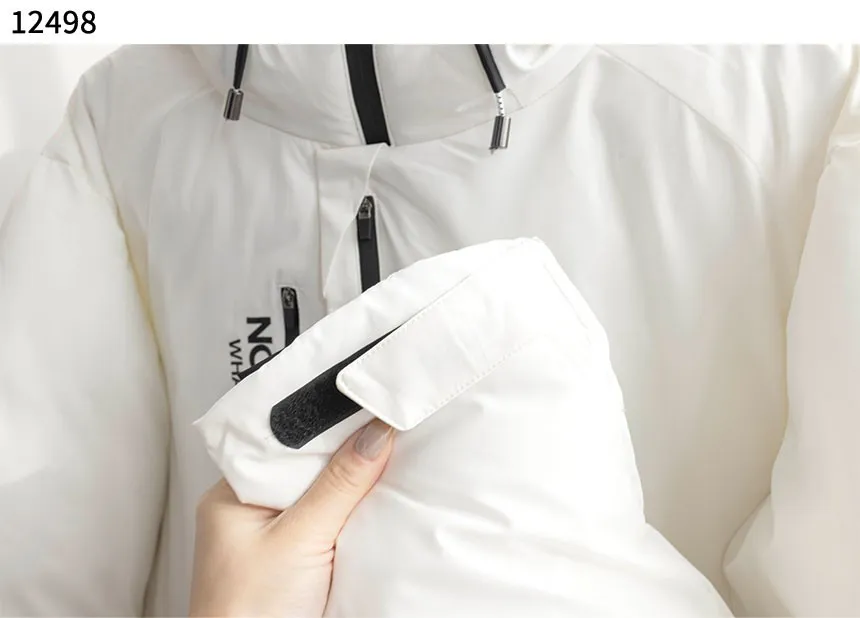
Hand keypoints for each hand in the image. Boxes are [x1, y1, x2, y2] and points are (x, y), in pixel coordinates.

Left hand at [189, 419, 393, 616]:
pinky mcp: (297, 558)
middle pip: (304, 465)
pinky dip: (351, 512)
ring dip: (350, 484)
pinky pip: (328, 520)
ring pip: (319, 492)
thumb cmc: (249, 613)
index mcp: (232, 494)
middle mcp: (250, 510)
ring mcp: (273, 536)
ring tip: (386, 456)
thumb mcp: (299, 540)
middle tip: (384, 425)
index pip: (281, 439)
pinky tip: (374, 502)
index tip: (364, 399)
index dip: (323, 421)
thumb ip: (339, 485)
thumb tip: (375, 432)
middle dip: (342, 451)